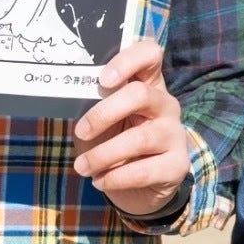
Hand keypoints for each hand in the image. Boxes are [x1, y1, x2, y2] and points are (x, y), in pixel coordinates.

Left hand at [73, 39, 190, 219]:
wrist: (139, 189)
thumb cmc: (115, 144)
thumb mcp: (102, 121)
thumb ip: (92, 104)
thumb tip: (66, 93)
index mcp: (148, 84)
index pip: (150, 54)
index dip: (127, 61)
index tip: (103, 80)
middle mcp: (166, 105)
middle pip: (141, 95)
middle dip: (104, 113)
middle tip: (81, 132)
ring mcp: (175, 135)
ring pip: (140, 138)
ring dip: (103, 155)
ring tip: (82, 167)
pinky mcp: (177, 166)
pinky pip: (144, 171)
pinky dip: (115, 177)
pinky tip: (100, 180)